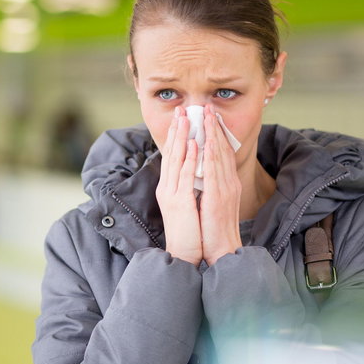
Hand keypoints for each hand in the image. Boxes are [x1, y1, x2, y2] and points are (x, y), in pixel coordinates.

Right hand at [156, 107, 202, 264]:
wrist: (184, 254)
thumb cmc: (190, 232)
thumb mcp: (188, 204)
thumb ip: (189, 187)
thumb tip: (196, 172)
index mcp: (169, 188)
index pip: (172, 157)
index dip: (177, 136)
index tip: (183, 118)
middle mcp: (167, 188)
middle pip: (171, 153)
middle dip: (177, 130)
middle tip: (183, 109)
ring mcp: (172, 194)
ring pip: (176, 160)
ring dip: (181, 137)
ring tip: (187, 118)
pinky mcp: (179, 202)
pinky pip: (185, 176)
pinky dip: (188, 159)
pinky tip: (192, 145)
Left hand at [199, 105, 242, 265]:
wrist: (222, 248)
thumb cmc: (215, 227)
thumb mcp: (214, 201)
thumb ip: (211, 185)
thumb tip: (202, 171)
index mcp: (227, 183)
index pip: (221, 153)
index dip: (216, 133)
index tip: (209, 116)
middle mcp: (229, 182)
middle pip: (222, 149)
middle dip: (214, 126)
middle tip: (207, 107)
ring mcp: (225, 188)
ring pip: (219, 155)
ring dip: (212, 134)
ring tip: (206, 116)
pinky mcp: (218, 197)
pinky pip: (214, 172)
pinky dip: (210, 155)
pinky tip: (205, 142)